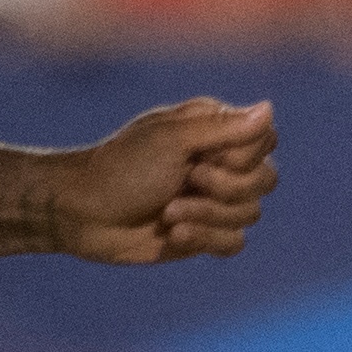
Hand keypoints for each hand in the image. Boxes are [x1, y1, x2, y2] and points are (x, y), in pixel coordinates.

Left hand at [48, 97, 277, 262]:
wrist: (80, 213)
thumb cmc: (121, 167)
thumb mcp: (171, 140)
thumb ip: (225, 127)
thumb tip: (270, 108)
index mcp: (216, 132)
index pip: (266, 141)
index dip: (243, 155)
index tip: (203, 156)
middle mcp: (221, 164)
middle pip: (265, 180)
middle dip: (225, 188)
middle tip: (186, 180)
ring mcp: (214, 202)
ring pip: (250, 214)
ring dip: (207, 215)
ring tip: (169, 212)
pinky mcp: (203, 234)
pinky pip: (234, 243)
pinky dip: (205, 239)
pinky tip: (173, 233)